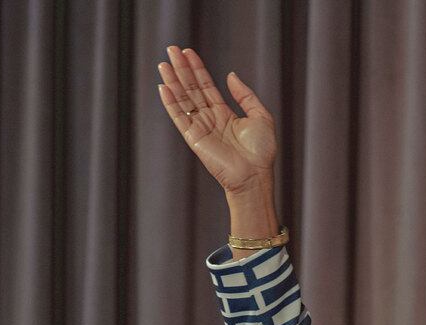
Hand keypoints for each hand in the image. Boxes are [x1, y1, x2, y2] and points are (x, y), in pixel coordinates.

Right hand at [157, 46, 276, 194]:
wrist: (255, 174)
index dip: (197, 69)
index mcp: (224, 114)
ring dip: (173, 81)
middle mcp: (210, 119)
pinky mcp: (194, 138)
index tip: (188, 52)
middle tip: (172, 49)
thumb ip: (245, 95)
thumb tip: (230, 75)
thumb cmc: (261, 151)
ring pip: (183, 100)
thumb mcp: (261, 116)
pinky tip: (164, 87)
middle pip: (192, 89)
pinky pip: (179, 117)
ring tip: (164, 63)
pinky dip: (171, 103)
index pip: (206, 86)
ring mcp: (200, 128)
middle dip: (182, 69)